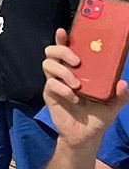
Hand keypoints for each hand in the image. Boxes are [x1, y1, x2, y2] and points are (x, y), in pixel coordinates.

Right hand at [43, 28, 128, 148]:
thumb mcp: (113, 105)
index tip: (64, 31)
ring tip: (76, 84)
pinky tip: (74, 99)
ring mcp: (54, 83)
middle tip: (77, 61)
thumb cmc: (97, 117)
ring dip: (63, 71)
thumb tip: (123, 83)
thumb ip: (120, 95)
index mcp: (77, 71)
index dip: (62, 39)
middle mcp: (63, 73)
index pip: (66, 49)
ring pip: (47, 65)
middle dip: (62, 51)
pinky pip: (51, 84)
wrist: (85, 137)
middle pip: (51, 52)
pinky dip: (63, 89)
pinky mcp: (49, 95)